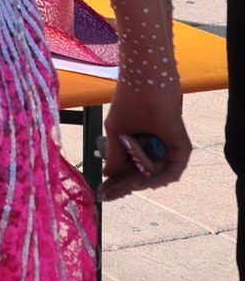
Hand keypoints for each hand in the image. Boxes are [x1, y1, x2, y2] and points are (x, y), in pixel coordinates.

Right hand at [99, 82, 191, 199]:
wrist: (145, 84)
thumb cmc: (129, 102)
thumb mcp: (116, 132)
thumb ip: (114, 154)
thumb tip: (107, 175)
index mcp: (138, 145)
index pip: (127, 169)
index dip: (114, 182)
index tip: (101, 192)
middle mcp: (154, 149)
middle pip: (139, 176)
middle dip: (122, 188)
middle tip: (106, 196)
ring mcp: (168, 150)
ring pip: (151, 176)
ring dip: (135, 180)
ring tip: (123, 183)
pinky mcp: (181, 149)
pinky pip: (170, 172)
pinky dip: (156, 178)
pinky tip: (139, 183)